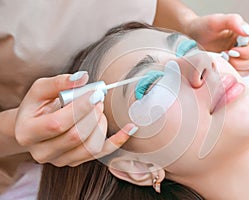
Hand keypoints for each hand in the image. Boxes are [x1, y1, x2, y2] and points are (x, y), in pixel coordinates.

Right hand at [15, 71, 136, 166]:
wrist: (32, 126)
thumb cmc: (37, 106)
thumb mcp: (40, 90)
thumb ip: (59, 83)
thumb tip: (83, 77)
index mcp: (27, 133)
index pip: (57, 124)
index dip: (80, 108)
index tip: (95, 93)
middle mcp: (42, 152)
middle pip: (76, 137)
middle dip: (93, 114)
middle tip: (98, 98)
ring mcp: (60, 160)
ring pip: (90, 147)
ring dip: (101, 124)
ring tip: (99, 109)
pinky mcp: (75, 162)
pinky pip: (101, 154)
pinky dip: (117, 141)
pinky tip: (129, 128)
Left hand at [186, 13, 248, 75]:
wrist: (191, 37)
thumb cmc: (204, 27)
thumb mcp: (217, 21)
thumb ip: (233, 21)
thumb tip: (247, 32)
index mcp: (247, 35)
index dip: (248, 52)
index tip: (231, 50)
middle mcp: (245, 47)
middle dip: (239, 62)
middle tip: (224, 55)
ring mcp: (238, 59)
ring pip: (246, 70)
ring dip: (234, 68)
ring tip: (220, 60)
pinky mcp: (230, 68)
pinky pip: (236, 76)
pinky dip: (228, 73)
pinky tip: (218, 66)